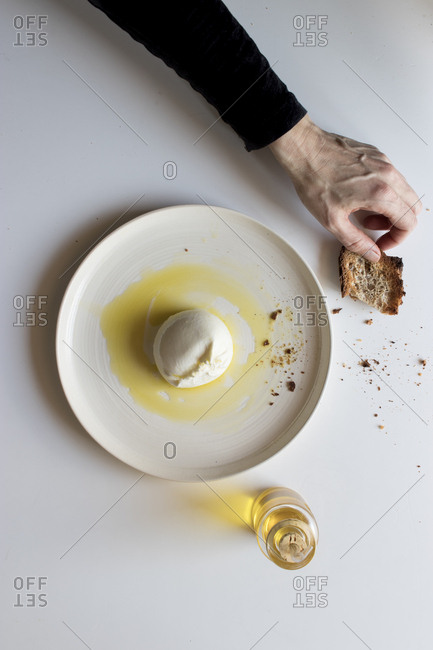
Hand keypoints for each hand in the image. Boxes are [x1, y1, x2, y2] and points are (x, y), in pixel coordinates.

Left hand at [268, 115, 420, 260]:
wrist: (304, 150)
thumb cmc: (314, 180)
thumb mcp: (332, 220)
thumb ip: (356, 241)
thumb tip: (372, 253)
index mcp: (380, 193)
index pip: (408, 222)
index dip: (397, 239)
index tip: (381, 243)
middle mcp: (388, 175)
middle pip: (412, 207)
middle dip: (396, 224)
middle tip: (373, 229)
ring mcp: (384, 163)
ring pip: (405, 192)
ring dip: (391, 208)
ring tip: (364, 212)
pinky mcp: (378, 156)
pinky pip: (393, 178)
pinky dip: (386, 192)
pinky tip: (362, 196)